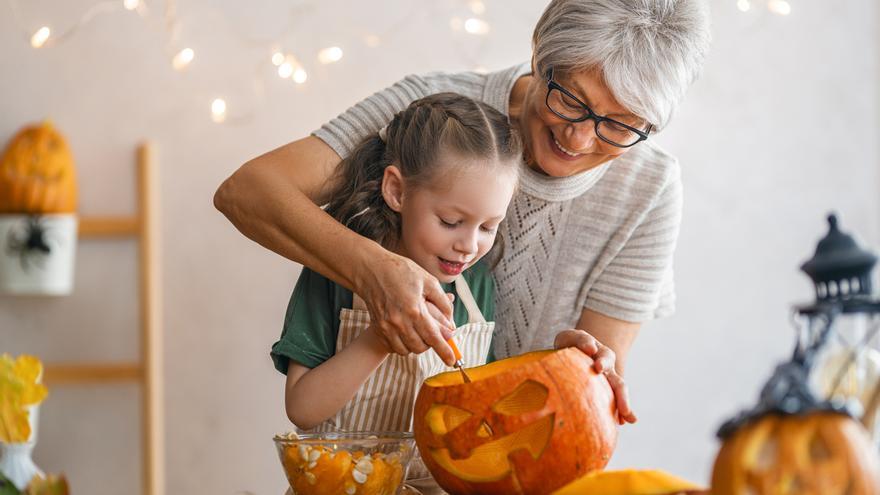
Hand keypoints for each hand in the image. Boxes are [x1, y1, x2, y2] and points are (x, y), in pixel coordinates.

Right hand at [355, 250, 456, 364]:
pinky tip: (406, 332)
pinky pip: (394, 347)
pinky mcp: (378, 328)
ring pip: (407, 350)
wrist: (371, 270)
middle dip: (431, 344)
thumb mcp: (428, 281)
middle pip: (421, 347)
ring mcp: (387, 327)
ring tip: (419, 331)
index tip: (452, 361)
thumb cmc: (401, 272)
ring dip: (417, 345)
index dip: (445, 351)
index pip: (433, 338)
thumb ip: (442, 302)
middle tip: (434, 333)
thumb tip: (451, 322)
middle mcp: (400, 322)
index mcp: (415, 310)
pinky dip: (403, 345)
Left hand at [554, 329, 636, 424]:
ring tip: (630, 420)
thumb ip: (581, 340)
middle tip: (625, 410)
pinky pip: (610, 404)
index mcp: (602, 354)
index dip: (602, 362)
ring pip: (618, 396)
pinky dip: (616, 413)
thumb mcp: (572, 337)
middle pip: (618, 383)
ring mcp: (606, 383)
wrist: (569, 350)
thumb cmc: (571, 344)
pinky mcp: (601, 393)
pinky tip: (618, 423)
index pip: (605, 357)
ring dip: (624, 407)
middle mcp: (608, 371)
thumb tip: (590, 349)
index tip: (598, 367)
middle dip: (622, 396)